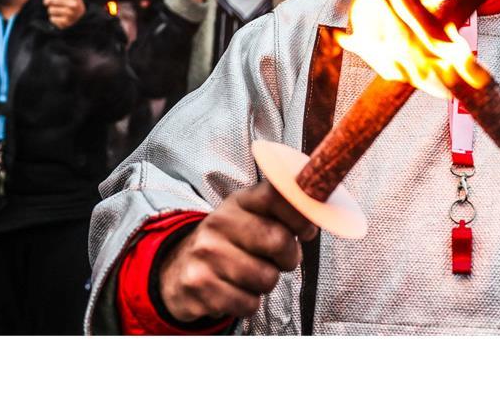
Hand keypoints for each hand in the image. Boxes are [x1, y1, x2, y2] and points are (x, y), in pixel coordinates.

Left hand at [43, 0, 85, 29]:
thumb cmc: (72, 3)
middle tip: (46, 1)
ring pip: (51, 10)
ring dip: (50, 9)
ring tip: (54, 10)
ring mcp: (71, 15)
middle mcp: (74, 5)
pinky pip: (52, 18)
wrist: (82, 18)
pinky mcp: (67, 23)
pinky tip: (58, 17)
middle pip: (52, 0)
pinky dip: (53, 18)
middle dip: (46, 0)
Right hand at [159, 181, 317, 322]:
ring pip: (266, 278)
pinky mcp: (199, 286)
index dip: (301, 215)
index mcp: (238, 202)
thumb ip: (284, 211)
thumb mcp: (251, 218)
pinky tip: (234, 291)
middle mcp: (219, 223)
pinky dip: (248, 303)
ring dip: (266, 283)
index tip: (307, 230)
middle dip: (289, 257)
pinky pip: (248, 304)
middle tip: (279, 260)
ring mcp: (206, 254)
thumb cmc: (230, 243)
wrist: (178, 269)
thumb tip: (322, 211)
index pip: (277, 195)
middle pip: (279, 241)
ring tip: (250, 275)